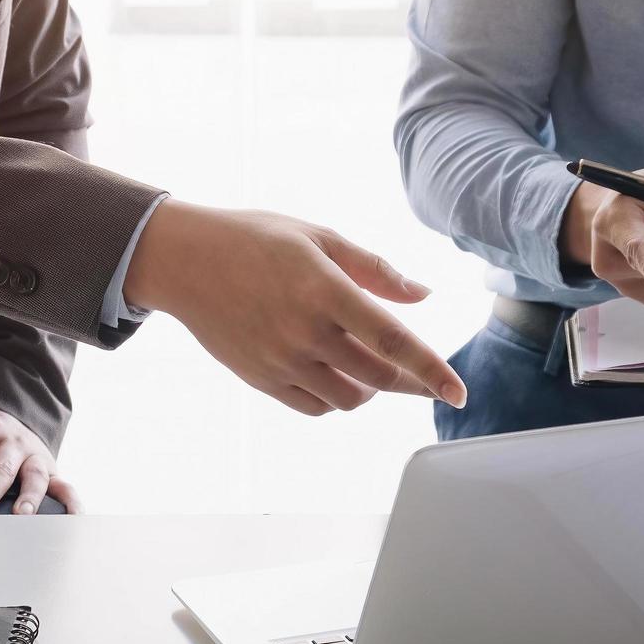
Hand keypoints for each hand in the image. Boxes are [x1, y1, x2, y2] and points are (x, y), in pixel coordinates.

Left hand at [0, 398, 77, 514]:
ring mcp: (35, 457)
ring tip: (19, 517)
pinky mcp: (52, 471)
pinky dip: (71, 504)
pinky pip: (66, 487)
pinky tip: (71, 521)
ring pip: (34, 477)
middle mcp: (13, 442)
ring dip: (28, 498)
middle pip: (1, 466)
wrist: (11, 415)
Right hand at [122, 200, 465, 415]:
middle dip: (409, 381)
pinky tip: (339, 376)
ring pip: (348, 398)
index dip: (430, 369)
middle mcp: (304, 330)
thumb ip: (375, 269)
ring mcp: (281, 359)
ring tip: (370, 367)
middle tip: (424, 378)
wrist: (185, 261)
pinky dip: (337, 398)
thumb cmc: (254, 240)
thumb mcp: (319, 237)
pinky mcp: (262, 378)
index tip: (458, 392)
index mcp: (324, 289)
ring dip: (371, 389)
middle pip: (377, 376)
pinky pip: (314, 406)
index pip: (391, 339)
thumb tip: (422, 295)